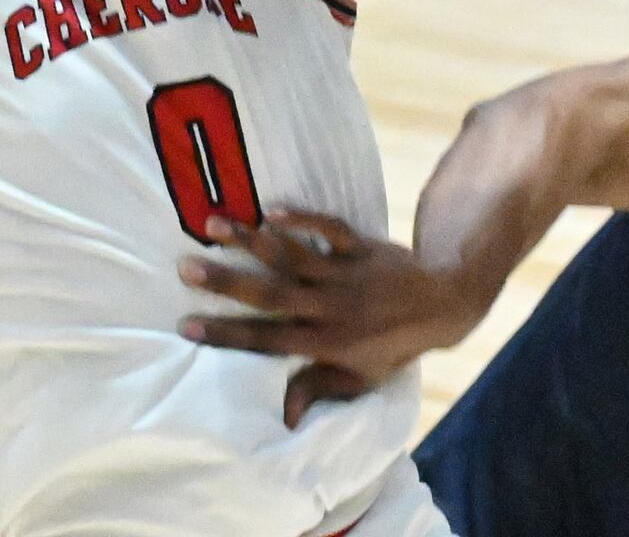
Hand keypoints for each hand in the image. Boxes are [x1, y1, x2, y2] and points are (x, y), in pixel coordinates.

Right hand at [179, 211, 484, 426]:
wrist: (442, 304)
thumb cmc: (393, 346)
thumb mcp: (359, 380)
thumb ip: (317, 389)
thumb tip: (283, 419)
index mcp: (326, 343)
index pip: (268, 340)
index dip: (227, 335)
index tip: (186, 326)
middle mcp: (330, 308)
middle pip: (272, 295)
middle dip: (227, 283)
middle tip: (186, 268)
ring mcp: (345, 275)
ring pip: (293, 256)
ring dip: (252, 240)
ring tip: (213, 224)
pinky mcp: (361, 247)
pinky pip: (331, 230)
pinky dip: (304, 218)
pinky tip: (271, 209)